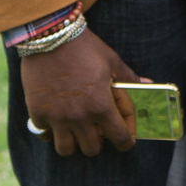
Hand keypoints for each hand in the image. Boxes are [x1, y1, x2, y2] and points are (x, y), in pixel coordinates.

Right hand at [20, 29, 141, 156]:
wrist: (50, 35)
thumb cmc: (84, 47)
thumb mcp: (111, 60)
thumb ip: (129, 77)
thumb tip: (148, 83)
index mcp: (101, 106)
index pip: (119, 138)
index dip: (125, 142)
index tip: (125, 141)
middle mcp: (79, 117)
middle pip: (92, 149)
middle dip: (98, 142)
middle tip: (97, 131)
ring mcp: (57, 117)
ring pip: (66, 150)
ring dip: (73, 142)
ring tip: (75, 130)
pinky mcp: (37, 113)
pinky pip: (44, 135)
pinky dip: (50, 130)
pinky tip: (55, 118)